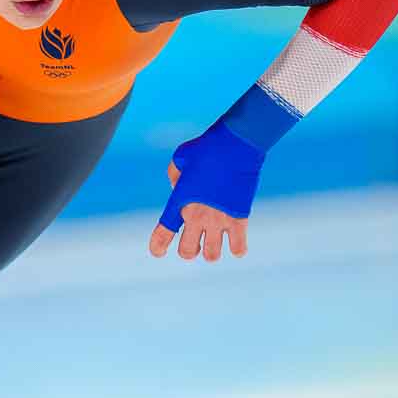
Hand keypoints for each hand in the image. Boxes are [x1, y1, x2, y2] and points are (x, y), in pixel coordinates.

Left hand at [148, 119, 262, 261]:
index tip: (158, 252)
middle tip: (196, 242)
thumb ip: (175, 176)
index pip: (163, 232)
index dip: (158, 246)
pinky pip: (238, 247)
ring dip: (212, 252)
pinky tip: (236, 244)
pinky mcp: (240, 218)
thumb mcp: (181, 157)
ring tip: (216, 241)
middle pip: (187, 251)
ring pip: (212, 255)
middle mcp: (196, 215)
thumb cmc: (208, 146)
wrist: (236, 142)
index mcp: (180, 201)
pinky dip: (237, 249)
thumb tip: (178, 188)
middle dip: (189, 250)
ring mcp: (219, 218)